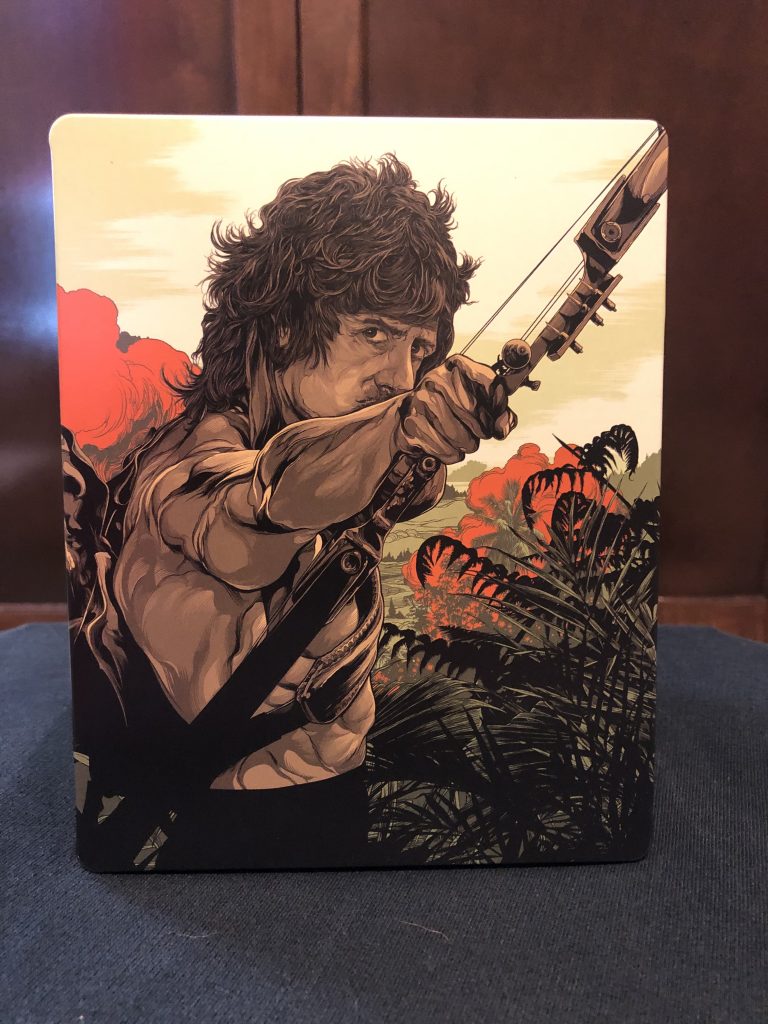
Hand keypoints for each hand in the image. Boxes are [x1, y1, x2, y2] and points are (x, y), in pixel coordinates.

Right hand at [395, 355, 516, 463]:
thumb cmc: (454, 407)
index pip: (490, 381)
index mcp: (458, 365)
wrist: (417, 414)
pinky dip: (451, 453)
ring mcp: (421, 398)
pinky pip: (440, 445)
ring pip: (456, 431)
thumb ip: (500, 413)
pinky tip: (453, 450)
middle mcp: (437, 377)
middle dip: (483, 428)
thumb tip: (501, 429)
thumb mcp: (481, 402)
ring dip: (467, 444)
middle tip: (482, 434)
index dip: (499, 404)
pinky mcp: (411, 420)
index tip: (497, 416)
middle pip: (472, 409)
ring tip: (467, 444)